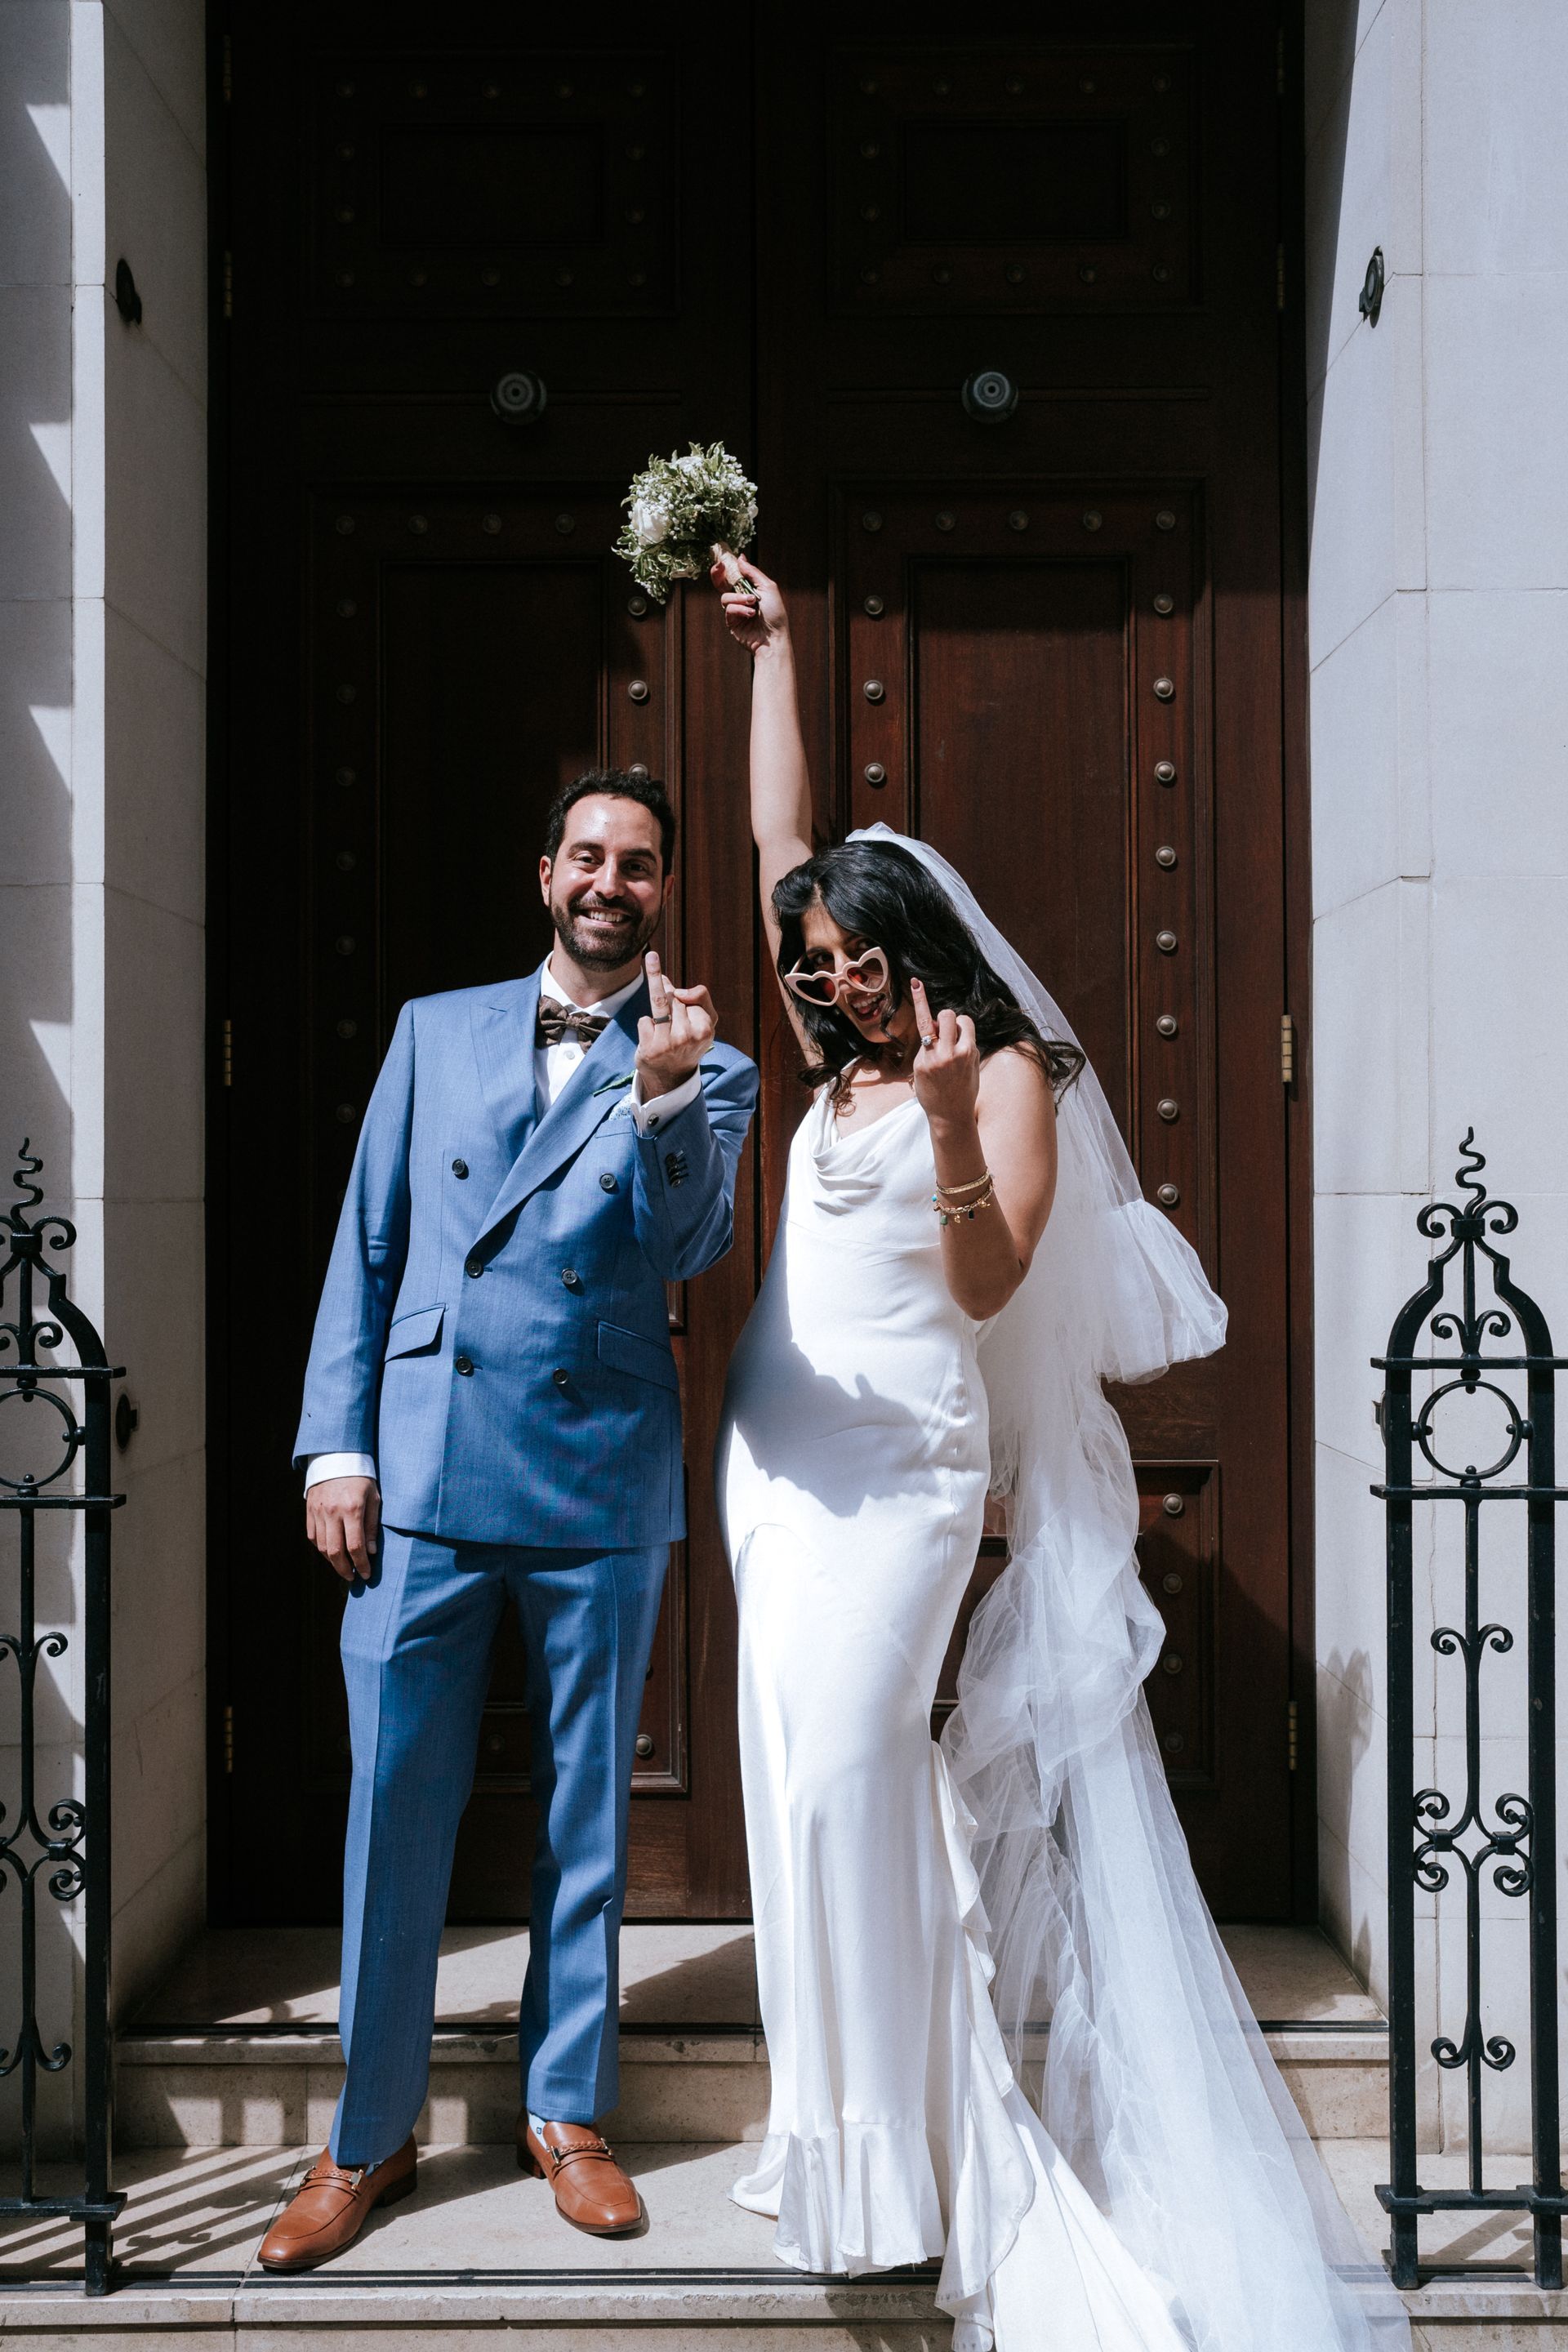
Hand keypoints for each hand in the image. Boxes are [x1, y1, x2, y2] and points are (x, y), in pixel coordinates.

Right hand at [306, 1475, 379, 1582]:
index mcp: (352, 1509)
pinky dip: (321, 1548)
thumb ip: (372, 1525)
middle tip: (352, 1577)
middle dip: (344, 1569)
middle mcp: (333, 1512)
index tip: (366, 1574)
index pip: (355, 1546)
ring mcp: (319, 1512)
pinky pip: (313, 1536)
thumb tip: (370, 1551)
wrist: (337, 1458)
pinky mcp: (310, 1511)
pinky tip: (330, 1552)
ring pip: (322, 1546)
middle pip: (336, 1551)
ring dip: (332, 1561)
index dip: (361, 1564)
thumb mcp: (374, 1498)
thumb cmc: (361, 1478)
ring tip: (343, 1567)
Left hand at [636, 950, 715, 1098]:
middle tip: (669, 1015)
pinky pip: (644, 1021)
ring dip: (654, 980)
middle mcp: (688, 1037)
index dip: (684, 995)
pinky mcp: (651, 1048)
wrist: (672, 1077)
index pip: (693, 998)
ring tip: (651, 961)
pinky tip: (652, 1037)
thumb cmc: (688, 1042)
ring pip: (659, 1002)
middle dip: (670, 997)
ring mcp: (669, 1043)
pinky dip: (646, 1025)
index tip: (679, 996)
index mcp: (705, 1030)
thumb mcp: (705, 1022)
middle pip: (675, 1000)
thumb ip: (700, 998)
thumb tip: (675, 987)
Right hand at [711, 554, 787, 657]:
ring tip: (752, 603)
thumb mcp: (768, 587)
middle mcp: (741, 599)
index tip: (723, 561)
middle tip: (719, 567)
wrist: (773, 637)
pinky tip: (750, 614)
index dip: (726, 568)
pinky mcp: (731, 622)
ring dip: (739, 598)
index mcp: (750, 589)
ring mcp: (735, 611)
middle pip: (722, 584)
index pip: (734, 575)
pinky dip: (739, 609)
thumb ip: (753, 573)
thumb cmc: (775, 613)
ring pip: (725, 597)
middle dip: (718, 575)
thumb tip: (740, 558)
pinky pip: (728, 609)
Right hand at [909, 977, 980, 1130]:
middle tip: (942, 1032)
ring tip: (954, 1040)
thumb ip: (928, 1046)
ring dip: (958, 1024)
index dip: (920, 1000)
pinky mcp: (974, 1057)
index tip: (916, 983)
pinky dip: (965, 1038)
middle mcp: (945, 1054)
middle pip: (948, 1015)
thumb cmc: (932, 1092)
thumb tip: (938, 1027)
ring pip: (964, 1021)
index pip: (924, 1023)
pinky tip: (961, 1055)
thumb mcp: (920, 1069)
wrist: (950, 1114)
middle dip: (945, 1017)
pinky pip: (970, 1035)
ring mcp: (962, 1055)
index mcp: (926, 1057)